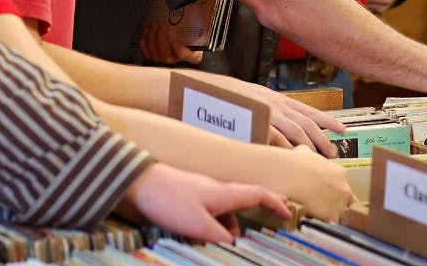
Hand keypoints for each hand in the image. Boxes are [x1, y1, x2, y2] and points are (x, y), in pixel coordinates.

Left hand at [119, 163, 289, 241]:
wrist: (138, 182)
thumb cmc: (169, 200)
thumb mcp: (198, 226)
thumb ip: (219, 236)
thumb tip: (233, 243)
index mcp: (224, 193)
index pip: (258, 194)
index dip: (276, 202)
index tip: (287, 212)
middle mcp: (215, 189)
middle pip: (244, 197)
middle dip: (259, 208)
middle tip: (270, 217)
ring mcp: (200, 190)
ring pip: (225, 206)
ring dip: (232, 222)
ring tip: (232, 240)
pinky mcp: (186, 195)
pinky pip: (210, 208)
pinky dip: (216, 220)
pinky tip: (206, 232)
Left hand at [139, 23, 202, 64]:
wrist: (181, 32)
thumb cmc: (190, 31)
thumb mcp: (198, 27)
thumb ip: (199, 23)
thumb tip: (207, 10)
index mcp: (193, 54)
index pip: (190, 57)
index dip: (181, 52)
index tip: (177, 43)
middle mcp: (178, 59)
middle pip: (167, 57)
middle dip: (161, 40)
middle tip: (162, 26)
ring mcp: (165, 58)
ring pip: (155, 55)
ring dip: (152, 39)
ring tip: (155, 25)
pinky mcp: (154, 55)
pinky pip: (146, 52)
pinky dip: (145, 41)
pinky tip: (148, 31)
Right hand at [217, 77, 345, 157]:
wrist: (203, 91)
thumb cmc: (225, 98)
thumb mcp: (251, 100)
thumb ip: (267, 111)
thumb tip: (280, 128)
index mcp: (275, 98)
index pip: (308, 110)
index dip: (327, 120)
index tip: (342, 129)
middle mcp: (275, 103)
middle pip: (306, 122)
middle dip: (322, 139)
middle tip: (332, 153)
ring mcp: (265, 112)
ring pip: (296, 130)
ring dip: (309, 146)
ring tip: (318, 159)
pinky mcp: (254, 121)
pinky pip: (275, 136)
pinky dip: (286, 147)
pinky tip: (293, 157)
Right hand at [269, 146, 356, 220]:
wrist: (288, 177)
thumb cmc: (293, 164)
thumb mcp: (303, 152)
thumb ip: (310, 155)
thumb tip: (304, 154)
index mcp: (340, 173)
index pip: (342, 185)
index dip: (332, 190)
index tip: (323, 193)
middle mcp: (344, 189)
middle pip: (346, 201)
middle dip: (334, 203)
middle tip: (319, 205)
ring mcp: (340, 204)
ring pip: (340, 214)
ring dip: (329, 214)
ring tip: (314, 213)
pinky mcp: (332, 217)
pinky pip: (329, 224)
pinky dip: (321, 223)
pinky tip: (311, 218)